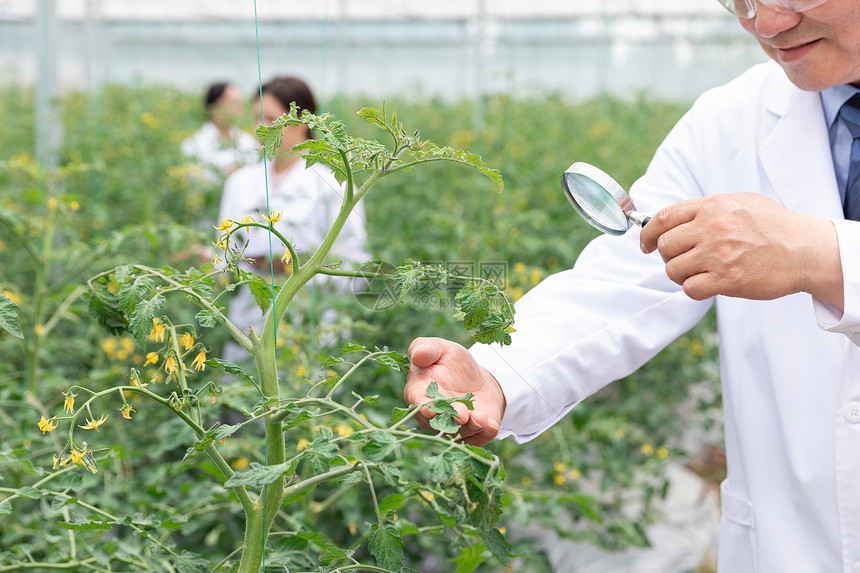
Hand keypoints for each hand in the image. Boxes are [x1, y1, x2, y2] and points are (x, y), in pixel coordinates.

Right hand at [404, 337, 506, 445]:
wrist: (476, 379)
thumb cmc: (450, 362)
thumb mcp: (440, 349)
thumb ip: (425, 348)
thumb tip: (417, 355)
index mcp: (419, 392)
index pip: (417, 402)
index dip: (423, 407)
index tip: (430, 409)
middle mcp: (433, 415)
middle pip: (438, 422)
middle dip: (451, 419)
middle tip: (462, 414)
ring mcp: (452, 427)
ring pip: (459, 433)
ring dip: (470, 427)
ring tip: (481, 417)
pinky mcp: (472, 433)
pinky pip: (477, 439)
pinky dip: (485, 434)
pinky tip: (492, 425)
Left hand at [639, 193, 842, 308]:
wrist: (806, 250)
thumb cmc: (775, 226)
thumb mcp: (741, 202)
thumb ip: (708, 208)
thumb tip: (675, 219)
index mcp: (713, 206)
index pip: (663, 218)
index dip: (647, 233)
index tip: (645, 244)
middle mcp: (712, 228)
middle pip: (665, 246)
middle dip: (669, 256)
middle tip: (685, 259)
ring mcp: (717, 254)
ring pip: (673, 270)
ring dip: (682, 274)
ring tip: (702, 271)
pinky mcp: (725, 280)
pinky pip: (689, 289)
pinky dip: (695, 289)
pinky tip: (709, 283)